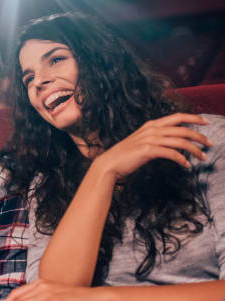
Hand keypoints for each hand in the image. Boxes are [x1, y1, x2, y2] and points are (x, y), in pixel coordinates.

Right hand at [93, 113, 210, 180]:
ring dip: (195, 150)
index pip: (177, 117)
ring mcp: (150, 139)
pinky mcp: (148, 151)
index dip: (194, 118)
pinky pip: (172, 154)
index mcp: (151, 125)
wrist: (108, 165)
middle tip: (210, 144)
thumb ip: (155, 138)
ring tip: (203, 158)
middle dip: (200, 136)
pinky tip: (187, 165)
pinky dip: (182, 160)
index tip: (206, 123)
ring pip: (181, 142)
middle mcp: (152, 129)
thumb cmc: (124, 156)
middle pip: (183, 129)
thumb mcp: (140, 141)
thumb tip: (171, 141)